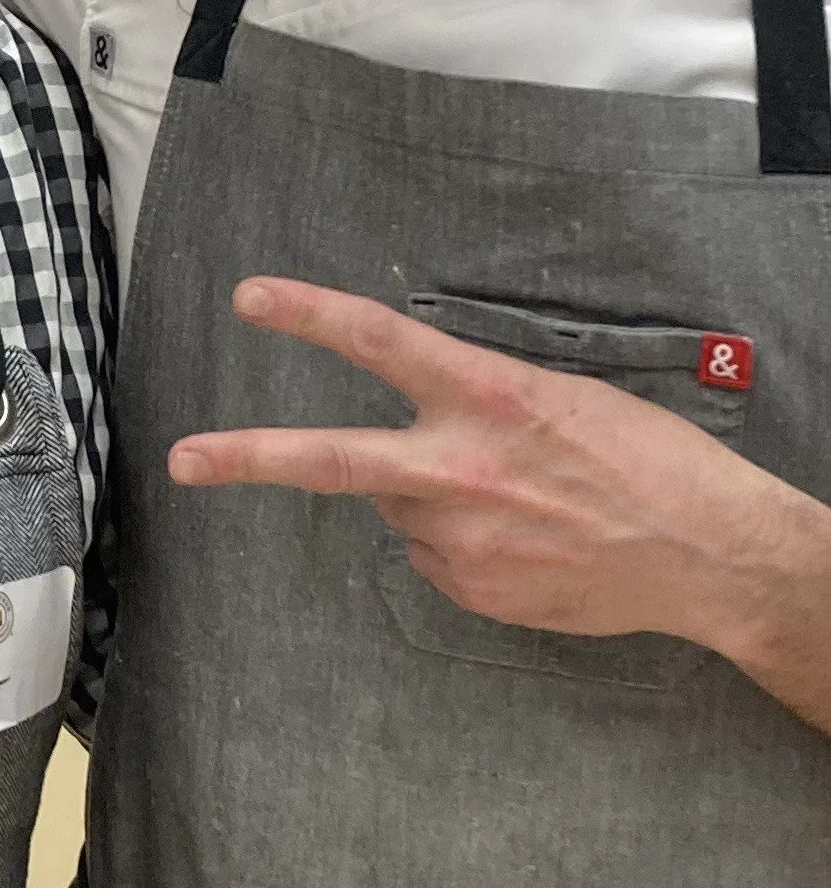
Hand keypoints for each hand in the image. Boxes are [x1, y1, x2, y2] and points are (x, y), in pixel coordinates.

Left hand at [170, 278, 827, 667]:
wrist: (706, 554)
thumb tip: (424, 422)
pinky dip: (461, 542)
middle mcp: (459, 467)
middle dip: (246, 459)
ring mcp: (460, 537)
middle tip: (183, 459)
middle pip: (330, 459)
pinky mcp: (472, 590)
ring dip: (432, 497)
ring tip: (517, 501)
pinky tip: (524, 540)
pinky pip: (435, 554)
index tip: (251, 297)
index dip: (309, 314)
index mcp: (486, 396)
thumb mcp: (560, 394)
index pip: (378, 341)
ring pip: (401, 507)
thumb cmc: (645, 458)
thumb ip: (478, 401)